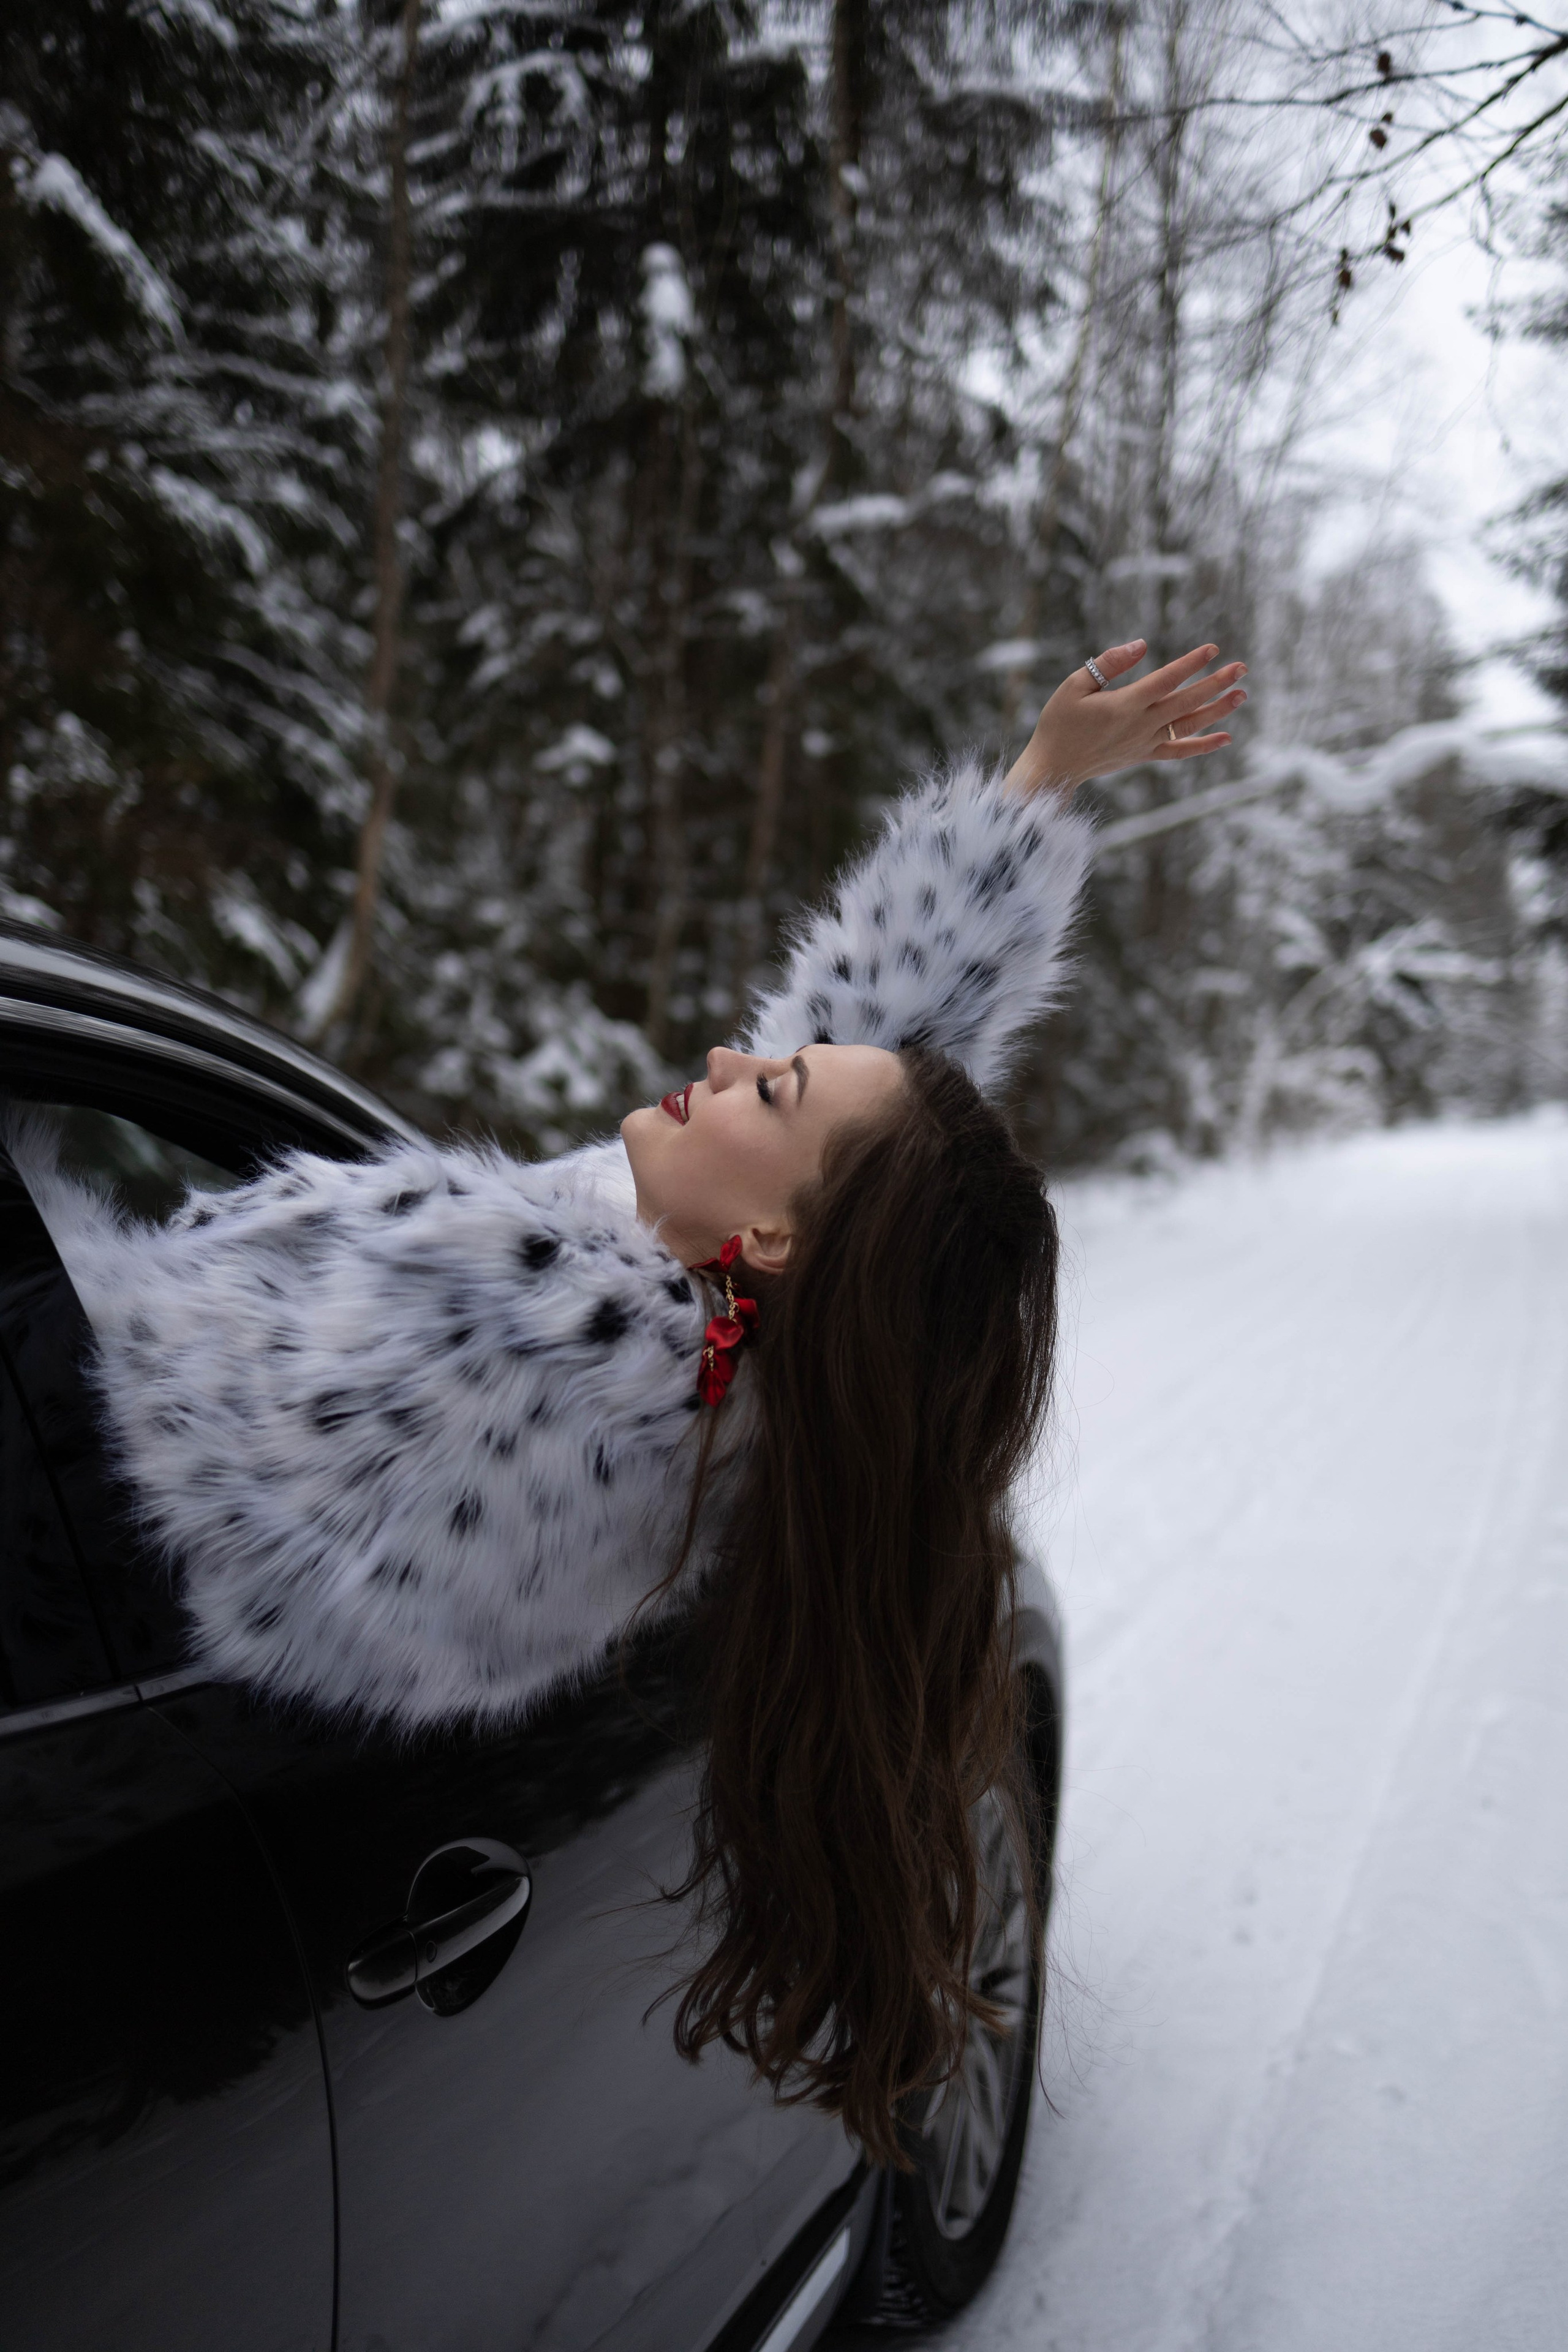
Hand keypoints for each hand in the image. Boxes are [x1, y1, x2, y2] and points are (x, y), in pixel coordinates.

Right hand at [1004, 638, 1246, 797]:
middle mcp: (1140, 726)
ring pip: (1188, 726)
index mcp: (1123, 705)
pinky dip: (1203, 746)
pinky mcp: (1144, 756)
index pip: (1165, 680)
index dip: (1190, 663)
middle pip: (1185, 702)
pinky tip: (1226, 738)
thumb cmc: (1059, 723)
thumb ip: (1108, 664)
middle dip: (1215, 684)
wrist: (1054, 767)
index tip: (1212, 649)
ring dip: (1217, 711)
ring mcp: (1145, 743)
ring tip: (1241, 695)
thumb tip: (1141, 645)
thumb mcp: (1074, 686)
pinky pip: (1179, 752)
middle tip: (1242, 668)